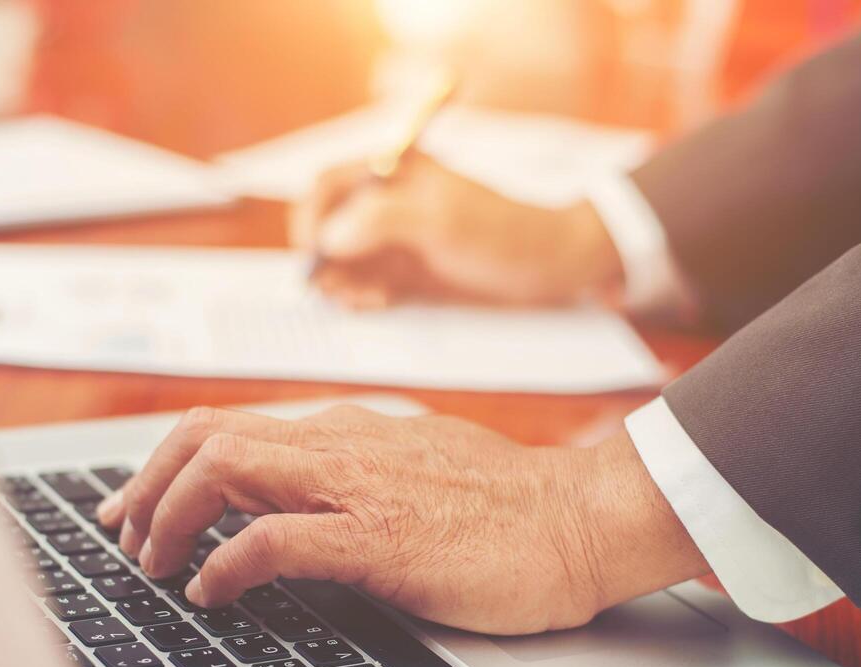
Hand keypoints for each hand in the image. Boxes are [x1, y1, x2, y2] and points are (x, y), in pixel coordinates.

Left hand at [96, 405, 707, 634]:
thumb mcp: (418, 471)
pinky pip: (273, 539)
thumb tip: (305, 504)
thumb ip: (358, 475)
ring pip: (224, 469)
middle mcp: (338, 444)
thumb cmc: (511, 506)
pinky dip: (224, 564)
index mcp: (345, 430)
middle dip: (147, 484)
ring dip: (170, 516)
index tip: (136, 504)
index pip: (228, 425)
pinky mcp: (379, 537)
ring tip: (155, 565)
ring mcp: (356, 486)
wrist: (584, 518)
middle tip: (124, 535)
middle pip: (205, 435)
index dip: (165, 461)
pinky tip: (210, 595)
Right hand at [290, 155, 622, 308]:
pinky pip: (366, 282)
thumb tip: (329, 237)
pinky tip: (376, 303)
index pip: (326, 185)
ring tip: (362, 300)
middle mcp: (387, 201)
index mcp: (392, 170)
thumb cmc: (501, 232)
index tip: (313, 256)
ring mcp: (397, 237)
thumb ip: (380, 221)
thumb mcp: (440, 220)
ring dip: (340, 281)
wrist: (551, 264)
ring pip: (343, 259)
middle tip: (334, 289)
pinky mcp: (408, 270)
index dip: (310, 219)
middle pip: (328, 225)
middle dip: (323, 258)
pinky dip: (361, 294)